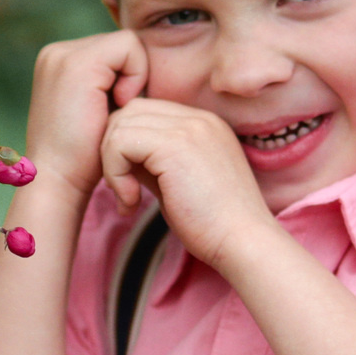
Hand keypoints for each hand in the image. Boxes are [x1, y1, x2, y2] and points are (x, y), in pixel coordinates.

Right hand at [24, 31, 149, 205]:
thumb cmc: (83, 158)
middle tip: (116, 112)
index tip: (116, 110)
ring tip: (115, 110)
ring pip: (128, 42)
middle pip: (122, 44)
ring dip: (134, 78)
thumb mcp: (96, 109)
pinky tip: (120, 104)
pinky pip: (129, 47)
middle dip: (130, 77)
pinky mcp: (78, 63)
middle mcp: (57, 52)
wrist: (59, 182)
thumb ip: (109, 83)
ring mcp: (63, 54)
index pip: (115, 50)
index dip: (128, 77)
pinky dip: (135, 75)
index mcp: (59, 61)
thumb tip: (142, 68)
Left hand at [99, 98, 276, 266]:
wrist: (243, 242)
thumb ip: (152, 162)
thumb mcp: (178, 183)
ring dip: (112, 164)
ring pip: (120, 125)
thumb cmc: (213, 225)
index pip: (146, 112)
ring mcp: (189, 127)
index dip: (126, 147)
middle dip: (113, 151)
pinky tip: (132, 202)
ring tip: (128, 199)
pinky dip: (115, 173)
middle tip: (123, 191)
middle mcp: (198, 118)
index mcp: (203, 124)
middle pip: (129, 112)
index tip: (131, 186)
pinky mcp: (176, 144)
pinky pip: (120, 143)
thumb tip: (116, 155)